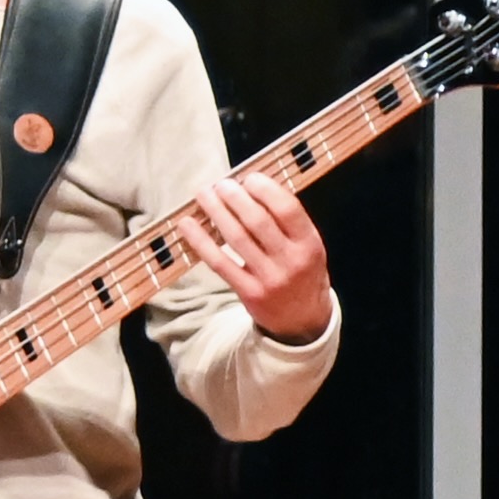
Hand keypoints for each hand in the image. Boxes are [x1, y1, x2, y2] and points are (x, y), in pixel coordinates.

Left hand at [197, 170, 333, 338]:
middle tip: (221, 184)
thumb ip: (287, 222)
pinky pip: (219, 263)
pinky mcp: (248, 293)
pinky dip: (201, 241)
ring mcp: (269, 279)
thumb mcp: (308, 246)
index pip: (288, 209)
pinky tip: (188, 224)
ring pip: (236, 238)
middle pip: (258, 221)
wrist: (303, 321)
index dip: (266, 190)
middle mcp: (291, 261)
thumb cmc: (301, 273)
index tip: (249, 178)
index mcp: (310, 244)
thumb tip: (250, 187)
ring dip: (216, 212)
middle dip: (235, 198)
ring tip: (204, 194)